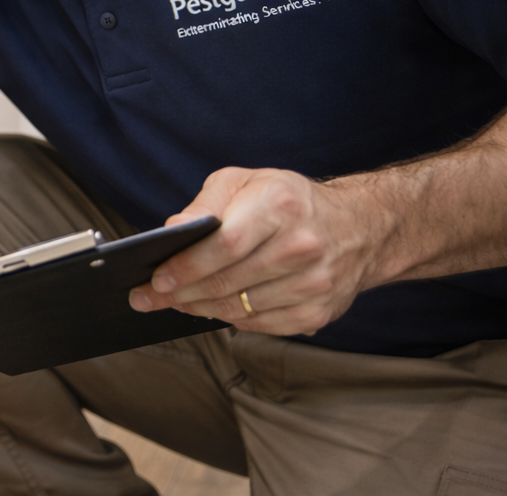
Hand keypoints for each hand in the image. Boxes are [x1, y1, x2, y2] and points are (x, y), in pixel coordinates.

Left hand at [127, 167, 386, 335]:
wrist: (358, 228)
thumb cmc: (287, 200)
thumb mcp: (244, 181)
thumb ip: (206, 203)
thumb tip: (172, 231)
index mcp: (281, 206)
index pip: (225, 244)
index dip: (187, 265)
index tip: (157, 277)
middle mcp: (303, 246)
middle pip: (228, 281)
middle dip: (180, 293)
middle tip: (147, 297)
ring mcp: (314, 284)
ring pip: (240, 308)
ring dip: (199, 308)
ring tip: (173, 302)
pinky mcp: (318, 313)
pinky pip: (260, 324)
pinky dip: (229, 318)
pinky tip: (210, 308)